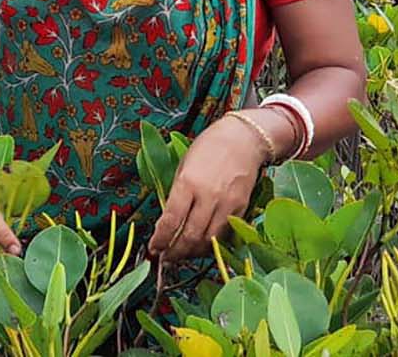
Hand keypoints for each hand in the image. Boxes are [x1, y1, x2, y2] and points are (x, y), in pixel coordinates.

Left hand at [148, 113, 266, 262]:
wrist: (243, 140)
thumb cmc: (208, 148)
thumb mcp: (184, 165)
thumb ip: (176, 194)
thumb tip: (167, 221)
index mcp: (188, 183)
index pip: (171, 220)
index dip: (160, 239)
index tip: (153, 247)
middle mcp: (208, 196)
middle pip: (190, 236)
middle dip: (175, 252)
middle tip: (165, 258)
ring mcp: (227, 205)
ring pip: (209, 241)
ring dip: (193, 252)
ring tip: (181, 254)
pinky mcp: (241, 209)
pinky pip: (225, 235)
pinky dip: (212, 244)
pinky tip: (201, 245)